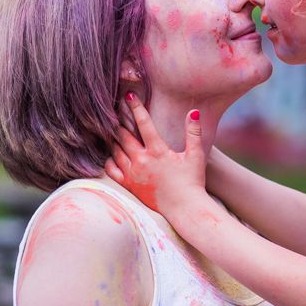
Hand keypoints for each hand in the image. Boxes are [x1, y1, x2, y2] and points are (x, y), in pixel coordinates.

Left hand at [105, 95, 205, 213]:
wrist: (185, 209)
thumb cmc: (192, 181)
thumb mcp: (196, 155)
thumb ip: (193, 132)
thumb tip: (194, 111)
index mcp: (158, 151)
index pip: (143, 123)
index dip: (136, 108)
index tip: (129, 96)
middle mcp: (142, 161)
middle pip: (123, 135)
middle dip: (119, 120)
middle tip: (115, 109)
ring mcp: (133, 173)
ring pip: (115, 150)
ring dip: (113, 139)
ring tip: (112, 128)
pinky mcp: (129, 185)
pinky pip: (111, 169)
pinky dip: (109, 159)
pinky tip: (112, 154)